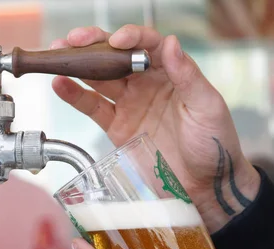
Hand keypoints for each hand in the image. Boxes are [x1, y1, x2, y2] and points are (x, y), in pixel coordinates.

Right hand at [51, 25, 259, 232]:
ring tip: (58, 54)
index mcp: (172, 73)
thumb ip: (187, 75)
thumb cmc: (215, 144)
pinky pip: (94, 107)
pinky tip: (60, 84)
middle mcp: (148, 83)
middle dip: (94, 44)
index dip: (130, 37)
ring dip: (78, 64)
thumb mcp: (207, 107)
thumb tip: (171, 43)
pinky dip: (75, 95)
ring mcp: (131, 104)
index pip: (147, 45)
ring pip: (100, 78)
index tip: (117, 40)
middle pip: (116, 55)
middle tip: (75, 39)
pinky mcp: (118, 127)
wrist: (205, 185)